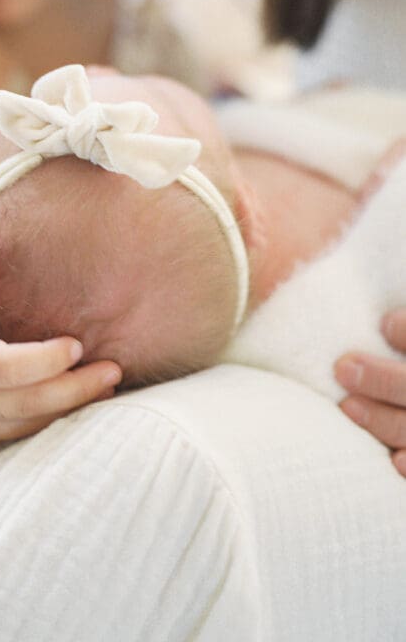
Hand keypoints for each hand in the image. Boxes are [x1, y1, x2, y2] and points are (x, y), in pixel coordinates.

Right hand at [0, 223, 122, 448]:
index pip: (2, 368)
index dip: (43, 360)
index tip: (75, 342)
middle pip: (23, 404)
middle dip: (73, 390)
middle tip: (115, 370)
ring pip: (20, 427)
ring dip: (64, 411)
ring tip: (105, 389)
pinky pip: (7, 439)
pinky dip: (40, 425)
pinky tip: (68, 407)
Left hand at [335, 308, 405, 476]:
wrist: (399, 395)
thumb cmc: (369, 347)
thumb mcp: (381, 312)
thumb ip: (368, 302)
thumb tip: (321, 259)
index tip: (383, 323)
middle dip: (386, 378)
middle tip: (343, 368)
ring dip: (385, 418)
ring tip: (346, 407)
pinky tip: (393, 461)